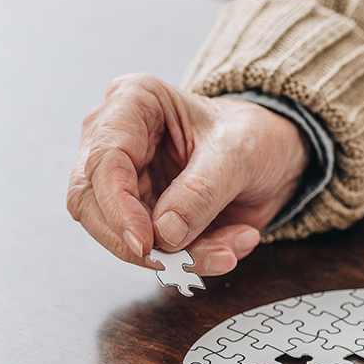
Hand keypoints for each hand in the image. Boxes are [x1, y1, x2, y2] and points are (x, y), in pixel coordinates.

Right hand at [67, 73, 309, 275]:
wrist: (272, 154)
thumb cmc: (251, 134)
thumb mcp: (238, 153)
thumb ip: (202, 191)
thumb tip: (164, 232)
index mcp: (132, 102)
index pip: (103, 161)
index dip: (118, 208)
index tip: (145, 243)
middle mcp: (116, 139)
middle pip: (92, 204)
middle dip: (139, 242)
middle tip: (183, 262)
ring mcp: (123, 180)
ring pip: (120, 235)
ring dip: (175, 256)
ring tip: (227, 251)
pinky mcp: (139, 214)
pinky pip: (151, 250)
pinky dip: (190, 258)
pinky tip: (230, 245)